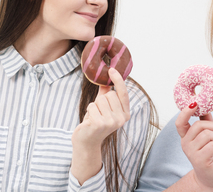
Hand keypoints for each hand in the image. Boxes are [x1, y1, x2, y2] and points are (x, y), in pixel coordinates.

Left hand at [70, 68, 130, 183]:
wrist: (87, 142)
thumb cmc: (95, 122)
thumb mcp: (103, 107)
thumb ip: (106, 93)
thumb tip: (106, 78)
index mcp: (125, 114)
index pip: (124, 93)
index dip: (118, 80)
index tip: (112, 69)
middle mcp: (121, 119)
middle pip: (110, 95)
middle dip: (101, 100)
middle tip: (99, 112)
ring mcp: (112, 122)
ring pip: (100, 100)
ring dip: (94, 106)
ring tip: (94, 117)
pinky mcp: (100, 123)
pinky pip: (92, 106)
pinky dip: (89, 111)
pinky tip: (90, 121)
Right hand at [175, 103, 212, 190]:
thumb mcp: (210, 136)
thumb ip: (207, 122)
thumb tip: (206, 107)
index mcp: (186, 137)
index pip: (180, 122)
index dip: (186, 112)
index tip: (194, 103)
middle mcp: (185, 143)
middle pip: (199, 125)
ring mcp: (191, 152)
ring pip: (208, 134)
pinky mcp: (199, 159)